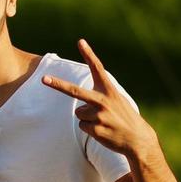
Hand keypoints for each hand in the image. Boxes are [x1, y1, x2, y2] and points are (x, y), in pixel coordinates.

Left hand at [41, 39, 159, 160]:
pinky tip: (103, 130)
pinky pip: (82, 126)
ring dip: (88, 118)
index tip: (80, 42)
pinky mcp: (96, 129)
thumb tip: (81, 104)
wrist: (137, 139)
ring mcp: (99, 115)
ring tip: (104, 122)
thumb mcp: (117, 101)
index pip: (98, 69)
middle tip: (43, 78)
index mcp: (110, 90)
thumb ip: (101, 95)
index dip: (89, 54)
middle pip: (75, 91)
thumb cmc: (124, 117)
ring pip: (79, 113)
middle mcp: (103, 101)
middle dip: (58, 85)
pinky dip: (90, 129)